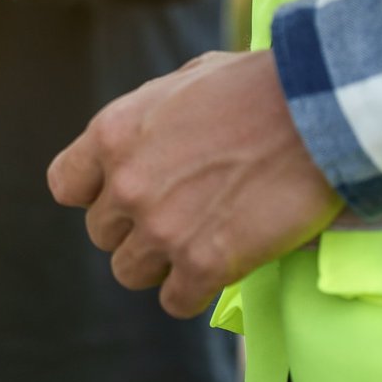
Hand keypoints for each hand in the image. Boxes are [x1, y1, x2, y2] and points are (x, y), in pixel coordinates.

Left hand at [48, 50, 341, 317]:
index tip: (121, 195)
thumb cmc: (259, 87)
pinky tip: (215, 271)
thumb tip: (155, 129)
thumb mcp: (184, 80)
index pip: (65, 186)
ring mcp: (162, 228)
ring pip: (130, 271)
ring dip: (159, 264)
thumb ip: (153, 115)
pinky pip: (176, 300)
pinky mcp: (205, 263)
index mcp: (112, 135)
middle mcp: (126, 185)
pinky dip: (192, 292)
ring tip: (195, 244)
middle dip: (134, 228)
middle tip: (177, 216)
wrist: (316, 112)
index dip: (93, 194)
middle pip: (102, 233)